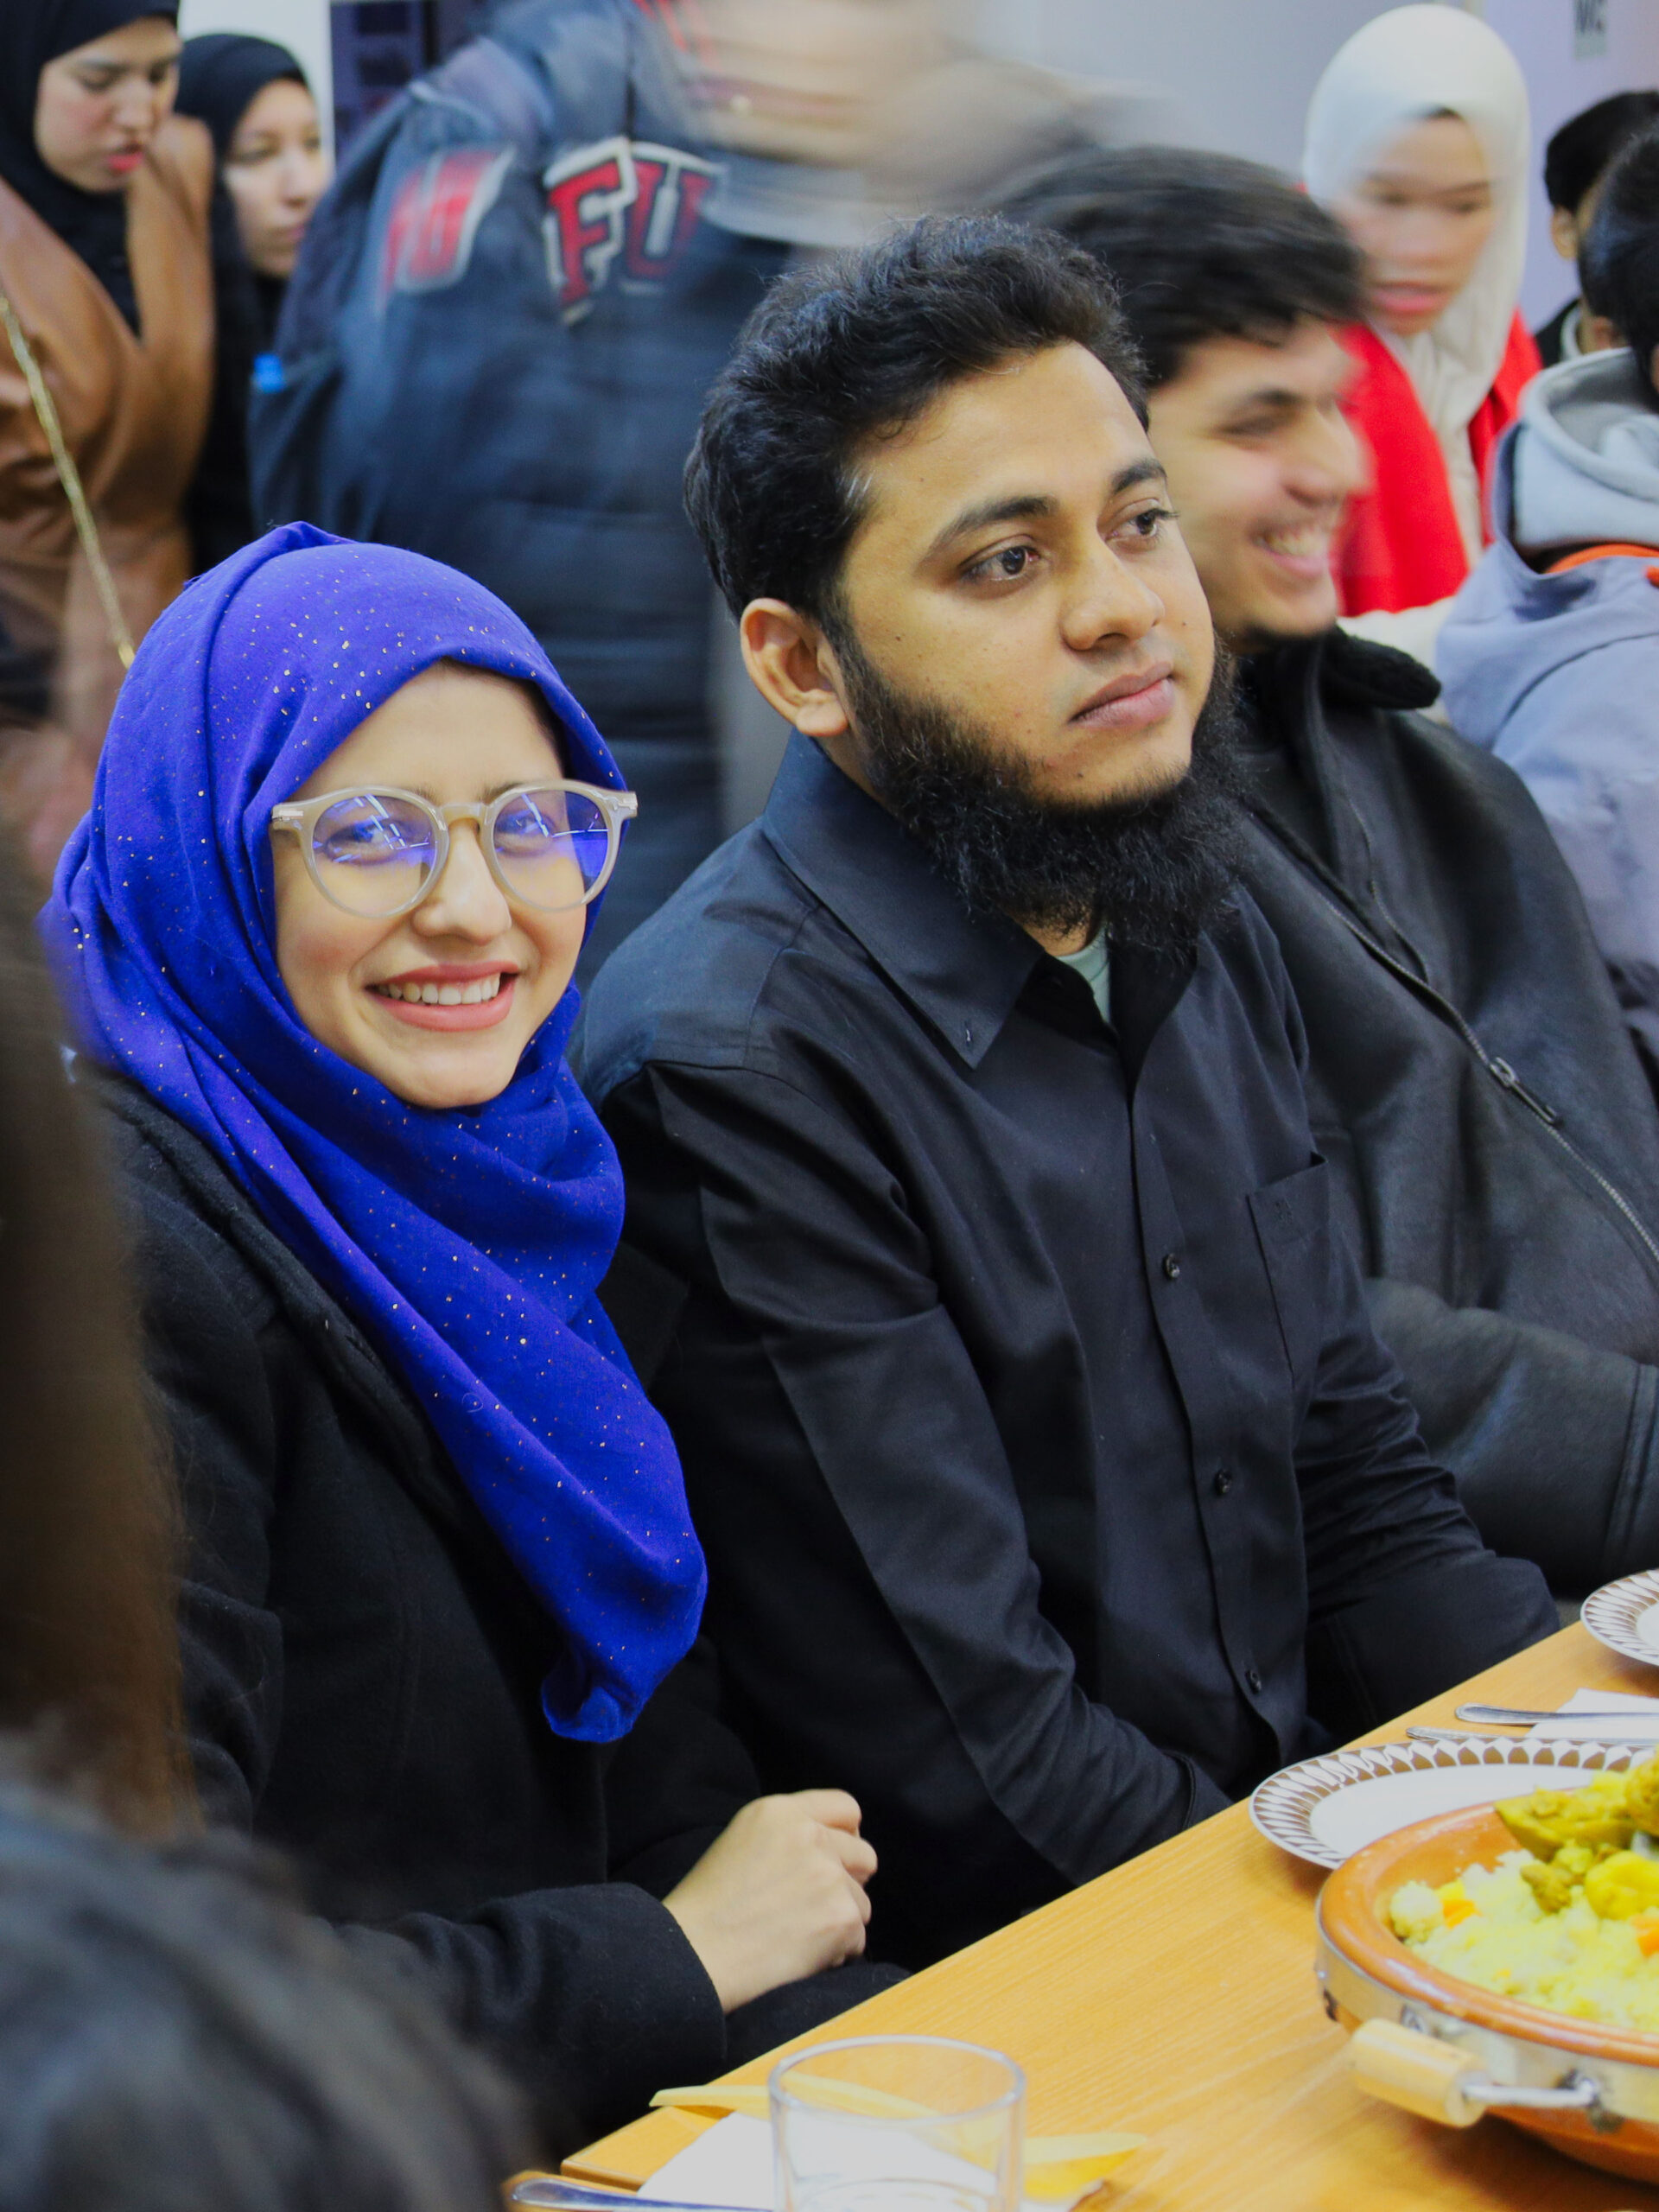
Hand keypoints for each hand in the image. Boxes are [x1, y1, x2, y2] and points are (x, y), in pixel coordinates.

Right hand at [664, 1789, 875, 2012]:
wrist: (693, 1956)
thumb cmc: (708, 1907)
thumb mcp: (742, 1840)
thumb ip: (788, 1834)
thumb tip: (834, 1849)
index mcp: (781, 1811)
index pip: (846, 1808)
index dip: (847, 1836)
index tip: (836, 1860)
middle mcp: (811, 1835)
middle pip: (864, 1855)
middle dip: (848, 1881)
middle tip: (814, 1907)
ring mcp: (830, 1876)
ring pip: (862, 1902)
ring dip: (838, 1921)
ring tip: (795, 1937)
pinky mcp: (841, 1917)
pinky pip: (857, 1939)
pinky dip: (836, 1953)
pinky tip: (798, 1957)